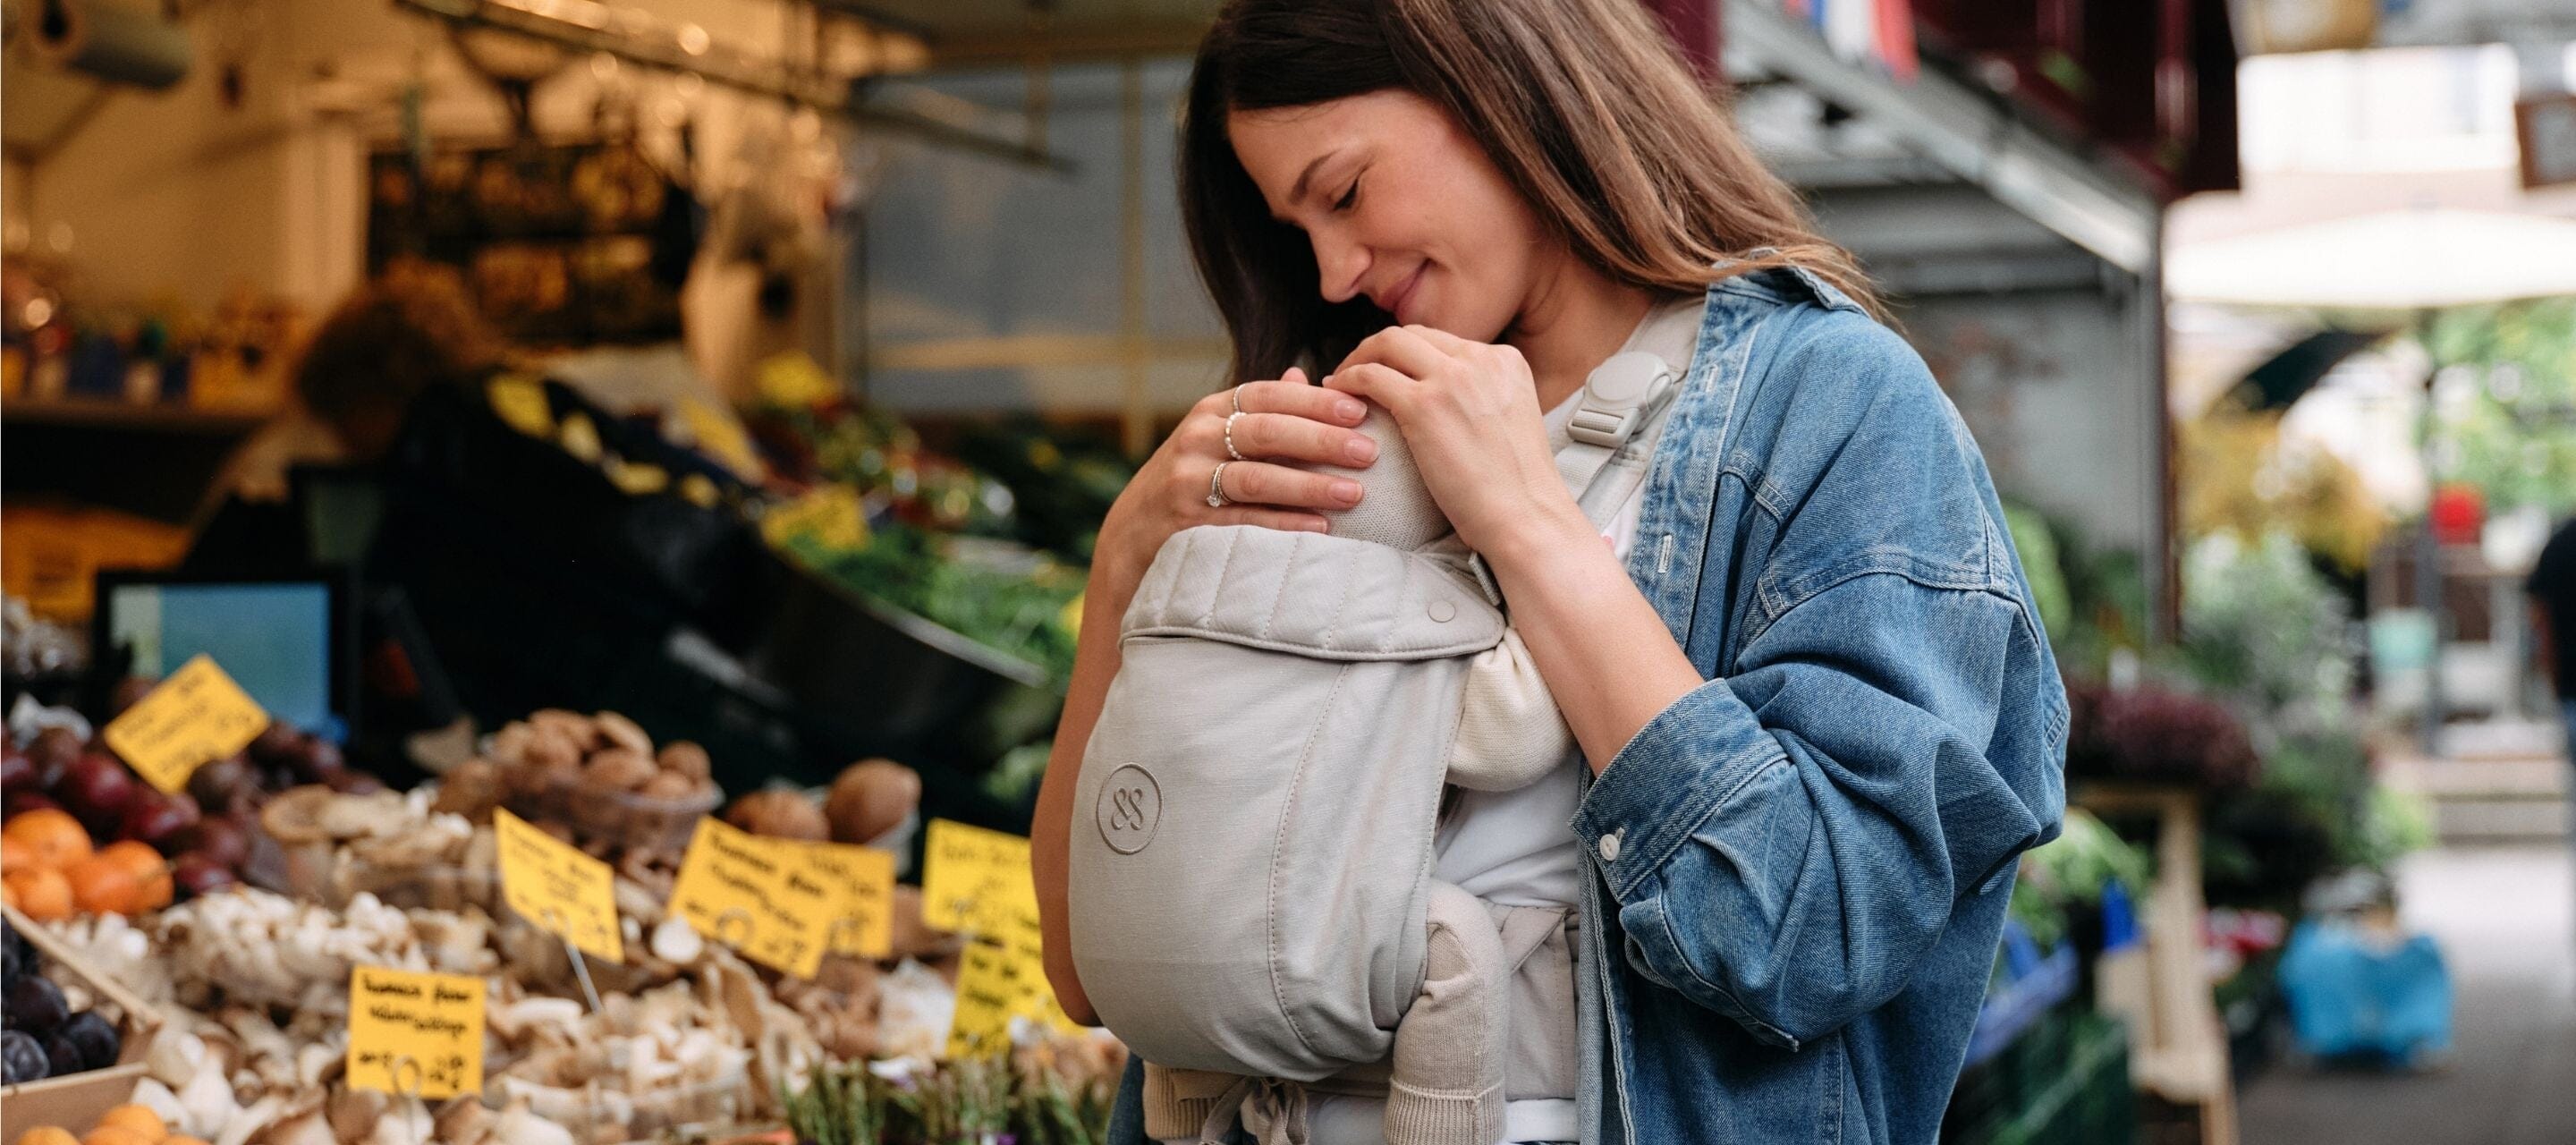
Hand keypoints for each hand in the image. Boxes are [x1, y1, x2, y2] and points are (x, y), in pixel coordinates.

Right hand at [1095, 367, 1381, 586]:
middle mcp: (1197, 438)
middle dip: (1323, 441)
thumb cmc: (1192, 479)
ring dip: (1310, 485)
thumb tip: (1304, 374)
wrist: (1132, 533)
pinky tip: (1320, 527)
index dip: (1316, 401)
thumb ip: (1260, 411)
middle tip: (1370, 451)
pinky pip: (1243, 522)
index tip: (1361, 410)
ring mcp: (1189, 480)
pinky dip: (1284, 524)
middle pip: (1268, 432)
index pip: (1270, 396)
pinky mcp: (1187, 522)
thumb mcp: (1217, 437)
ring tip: (1355, 493)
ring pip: (1257, 478)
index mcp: (1212, 410)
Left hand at [1323, 326, 1584, 557]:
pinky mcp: (1424, 406)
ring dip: (1357, 359)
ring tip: (1339, 383)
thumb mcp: (1512, 420)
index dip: (1407, 354)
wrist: (1527, 517)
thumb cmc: (1517, 489)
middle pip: (1412, 334)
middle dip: (1377, 349)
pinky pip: (1371, 377)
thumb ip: (1484, 398)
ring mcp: (1452, 379)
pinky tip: (1336, 398)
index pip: (1443, 341)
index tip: (1389, 372)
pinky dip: (1347, 382)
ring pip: (1388, 345)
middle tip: (1354, 372)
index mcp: (1505, 360)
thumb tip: (1451, 404)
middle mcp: (1480, 359)